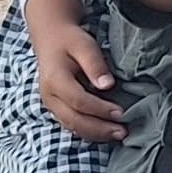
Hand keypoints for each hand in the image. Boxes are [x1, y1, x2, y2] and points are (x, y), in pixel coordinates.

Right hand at [25, 0, 125, 143]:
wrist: (50, 38)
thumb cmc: (70, 40)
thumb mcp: (84, 45)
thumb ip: (95, 65)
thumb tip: (107, 85)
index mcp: (54, 79)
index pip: (78, 100)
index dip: (100, 109)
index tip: (120, 112)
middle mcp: (49, 95)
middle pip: (73, 120)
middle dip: (99, 129)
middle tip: (123, 132)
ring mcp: (51, 104)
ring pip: (71, 126)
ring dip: (95, 134)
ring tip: (118, 135)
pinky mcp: (56, 107)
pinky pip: (71, 124)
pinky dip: (88, 131)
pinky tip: (105, 132)